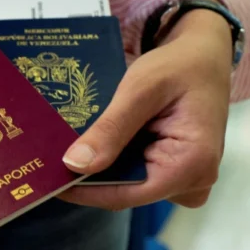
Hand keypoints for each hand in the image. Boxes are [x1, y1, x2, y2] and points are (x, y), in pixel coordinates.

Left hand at [58, 7, 232, 209]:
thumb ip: (111, 129)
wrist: (202, 56)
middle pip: (128, 190)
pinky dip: (114, 158)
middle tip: (47, 161)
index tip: (49, 183)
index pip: (127, 193)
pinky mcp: (174, 170)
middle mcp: (194, 180)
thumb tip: (75, 165)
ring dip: (100, 166)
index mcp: (192, 164)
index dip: (85, 191)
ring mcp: (185, 178)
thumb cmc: (178, 67)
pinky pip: (137, 173)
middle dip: (89, 176)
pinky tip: (89, 143)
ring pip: (129, 182)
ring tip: (62, 148)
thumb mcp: (140, 90)